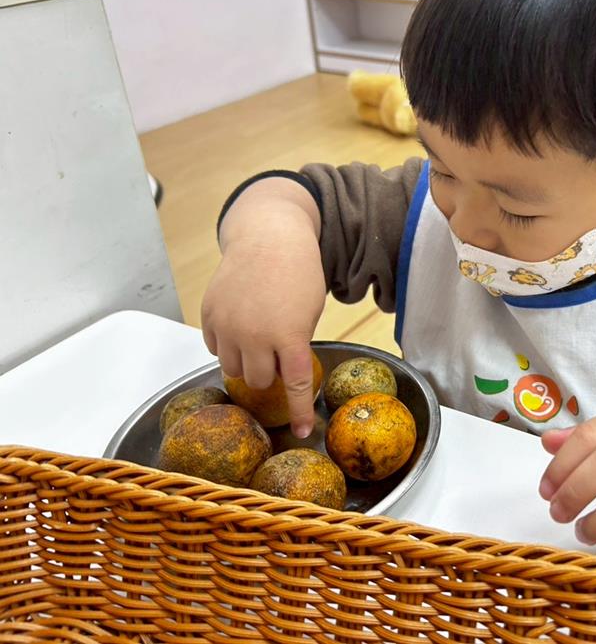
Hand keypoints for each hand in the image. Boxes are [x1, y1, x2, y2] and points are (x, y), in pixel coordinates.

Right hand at [201, 179, 324, 436]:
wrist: (269, 237)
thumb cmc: (298, 274)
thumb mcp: (310, 311)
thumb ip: (296, 344)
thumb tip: (283, 374)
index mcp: (289, 335)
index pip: (296, 384)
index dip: (300, 411)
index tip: (304, 432)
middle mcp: (255, 335)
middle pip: (259, 381)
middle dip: (269, 374)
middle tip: (276, 355)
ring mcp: (229, 326)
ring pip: (232, 369)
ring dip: (246, 362)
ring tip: (257, 339)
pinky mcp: (209, 315)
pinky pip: (214, 348)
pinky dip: (227, 345)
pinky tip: (239, 327)